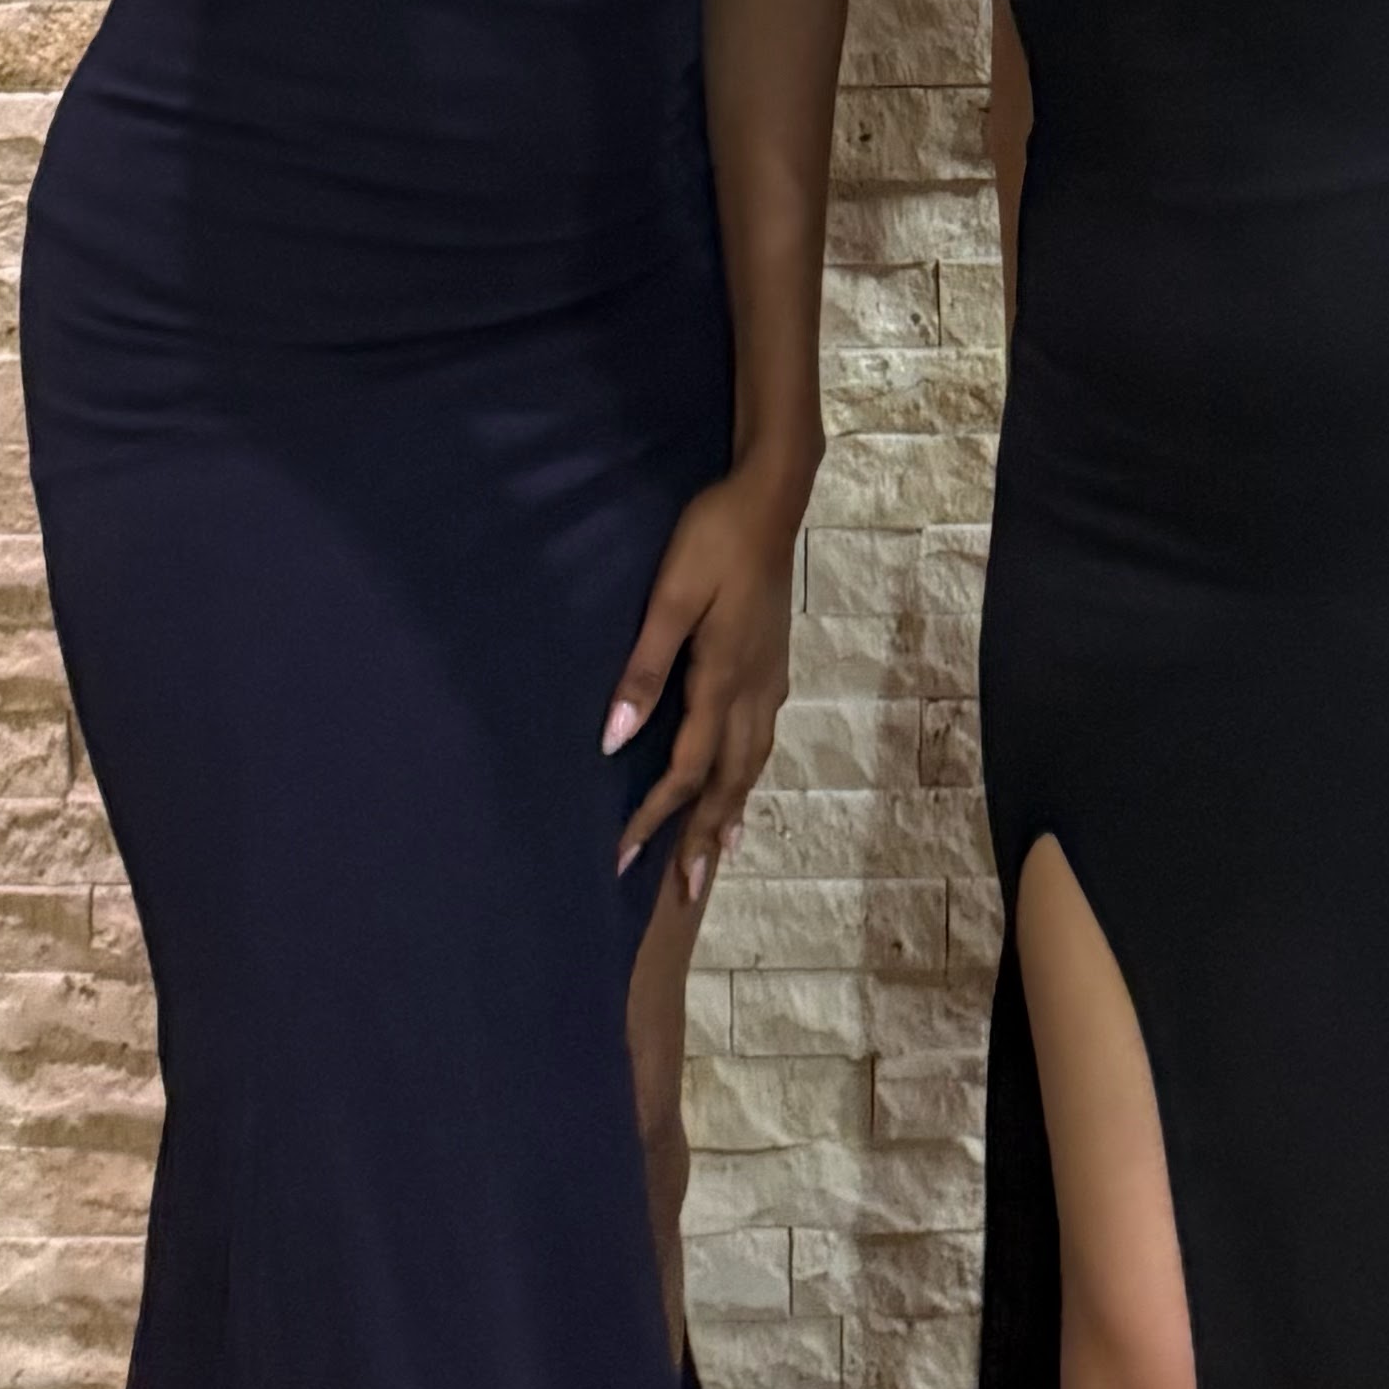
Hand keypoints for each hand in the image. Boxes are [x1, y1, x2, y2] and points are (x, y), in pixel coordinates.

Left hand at [603, 469, 799, 897]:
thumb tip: (614, 740)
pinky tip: (744, 777)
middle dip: (703, 837)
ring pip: (751, 763)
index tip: (623, 857)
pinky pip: (761, 737)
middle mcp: (753, 691)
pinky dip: (748, 773)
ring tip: (719, 852)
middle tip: (686, 891)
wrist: (773, 496)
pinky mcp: (774, 661)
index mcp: (722, 680)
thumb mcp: (671, 598)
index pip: (685, 770)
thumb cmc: (713, 539)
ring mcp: (769, 677)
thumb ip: (644, 669)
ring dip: (731, 811)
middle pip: (727, 781)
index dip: (654, 817)